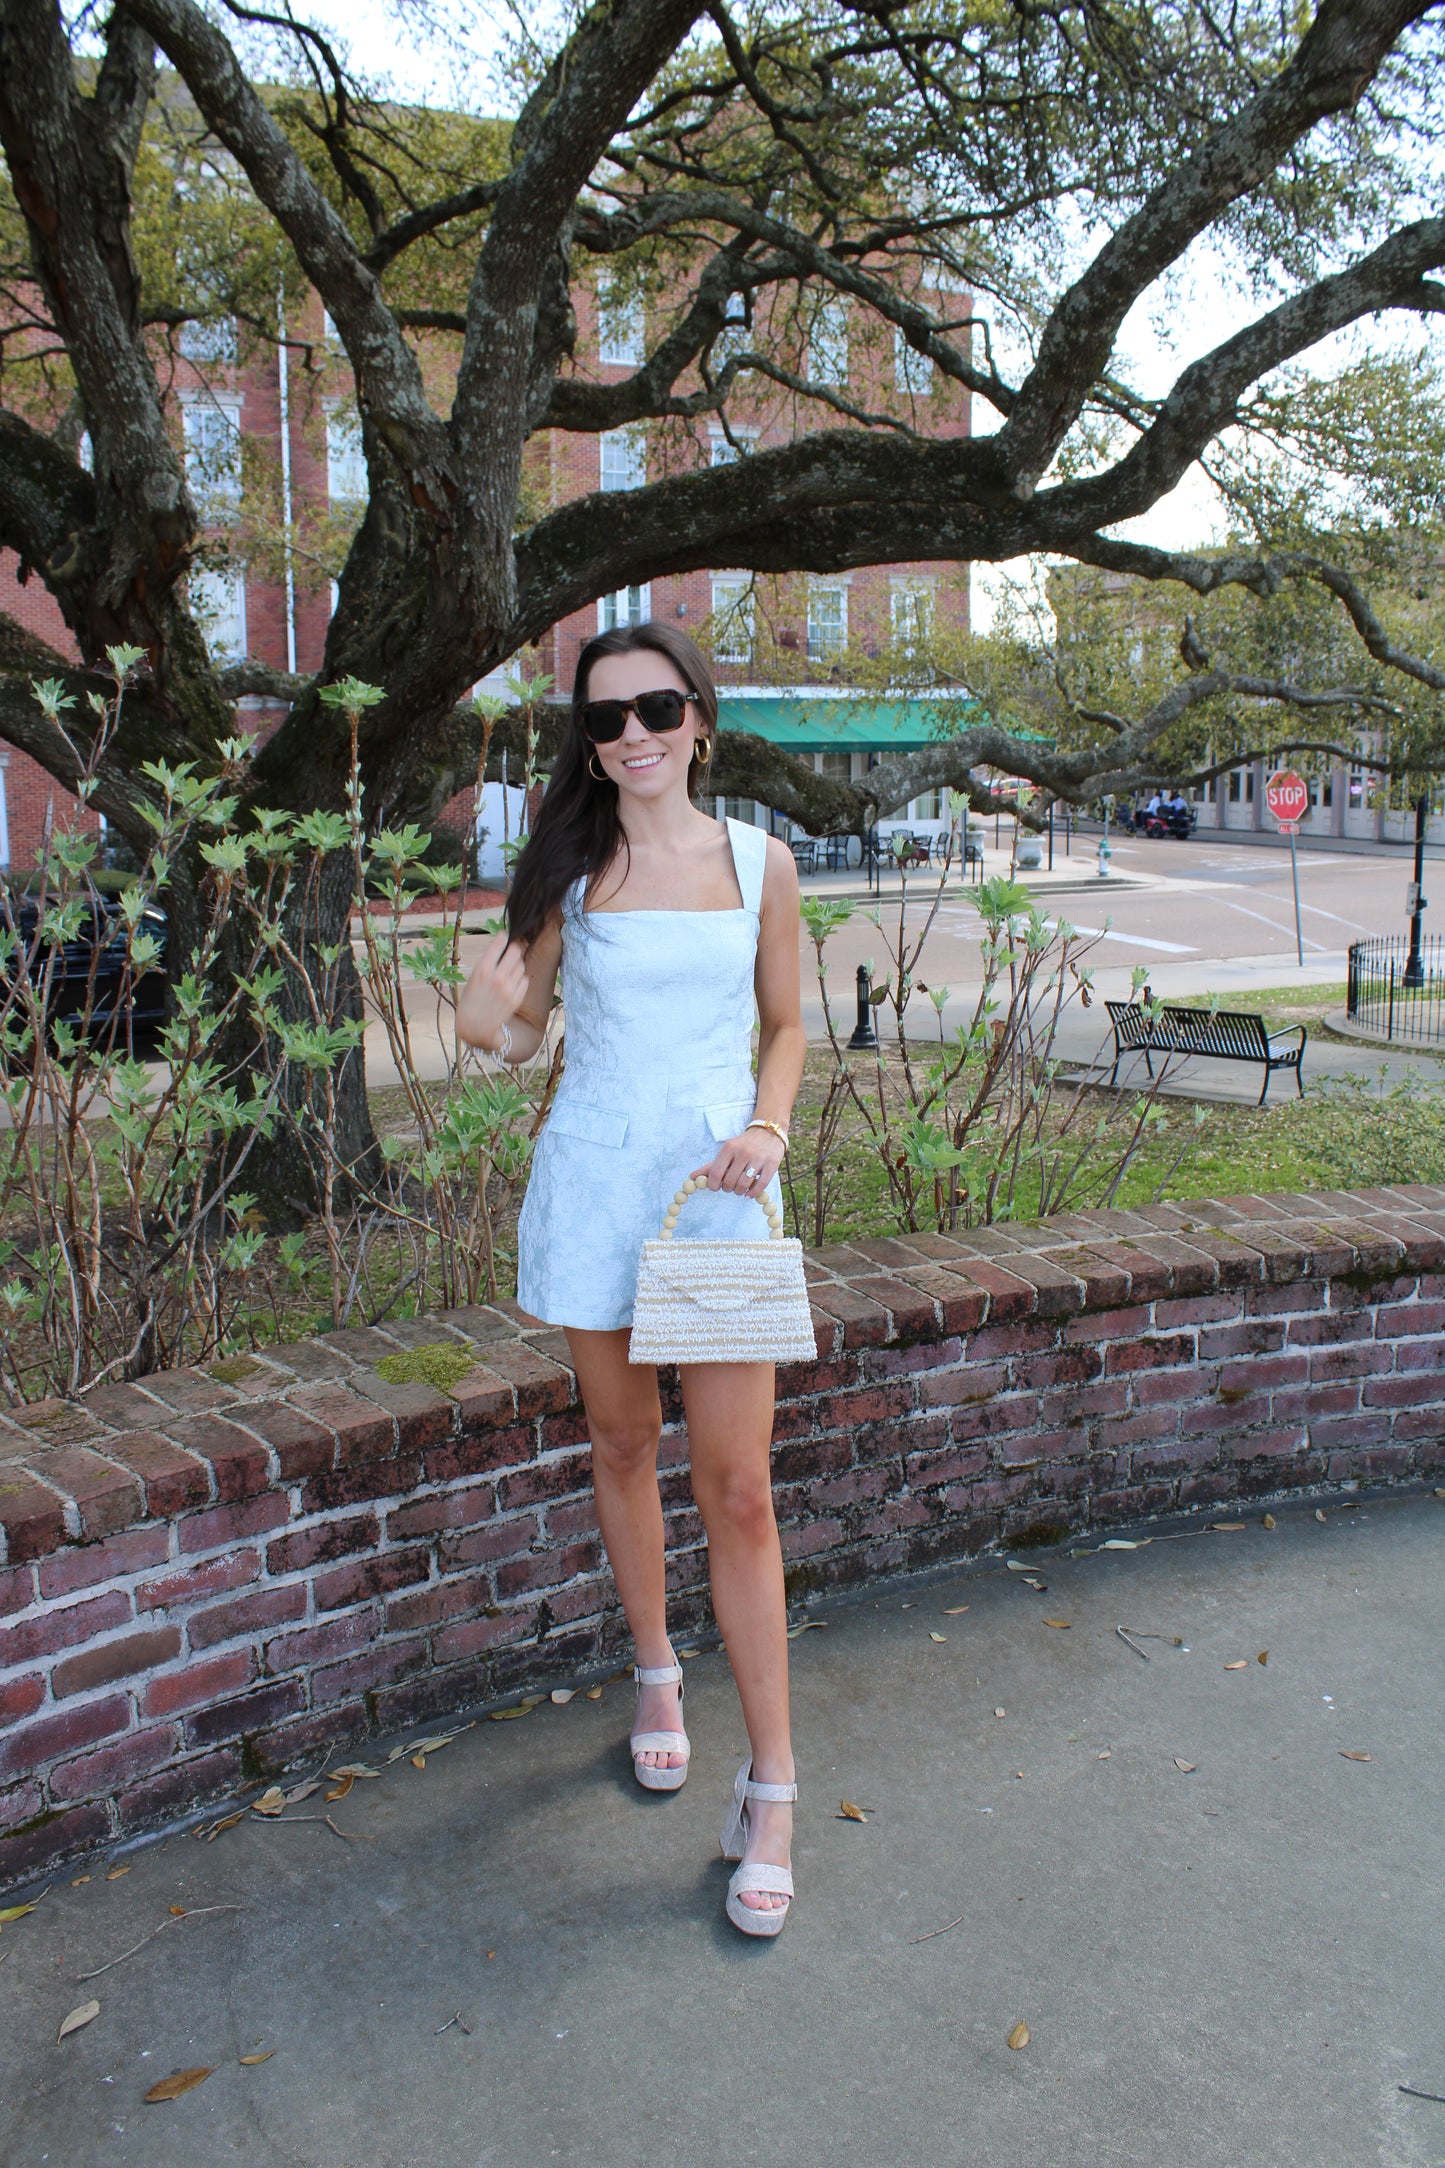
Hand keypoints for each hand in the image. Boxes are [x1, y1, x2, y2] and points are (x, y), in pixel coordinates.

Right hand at [456, 929, 527, 1050]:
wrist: (475, 1027)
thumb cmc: (471, 1002)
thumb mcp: (474, 978)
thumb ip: (488, 963)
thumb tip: (502, 948)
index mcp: (483, 969)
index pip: (500, 942)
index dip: (503, 938)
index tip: (504, 937)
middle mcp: (498, 976)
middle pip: (516, 951)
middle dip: (514, 949)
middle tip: (511, 952)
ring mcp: (509, 988)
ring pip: (521, 965)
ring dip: (516, 965)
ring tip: (508, 972)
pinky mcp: (517, 998)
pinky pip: (524, 980)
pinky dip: (520, 979)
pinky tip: (511, 984)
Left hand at [692, 1128, 785, 1197]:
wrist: (767, 1132)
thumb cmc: (743, 1145)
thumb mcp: (726, 1151)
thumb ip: (710, 1166)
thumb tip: (692, 1178)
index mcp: (729, 1148)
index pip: (715, 1173)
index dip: (713, 1184)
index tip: (715, 1186)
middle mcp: (743, 1152)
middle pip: (729, 1181)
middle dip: (727, 1188)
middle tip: (730, 1186)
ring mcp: (758, 1158)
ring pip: (743, 1185)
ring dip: (739, 1191)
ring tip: (740, 1189)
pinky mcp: (772, 1164)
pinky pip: (760, 1186)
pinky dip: (752, 1193)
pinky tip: (749, 1193)